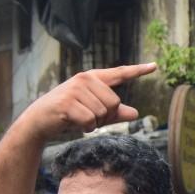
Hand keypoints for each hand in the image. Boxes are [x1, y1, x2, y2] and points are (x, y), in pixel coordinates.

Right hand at [16, 63, 155, 144]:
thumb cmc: (68, 114)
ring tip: (78, 118)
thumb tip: (136, 113)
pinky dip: (85, 127)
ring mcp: (76, 89)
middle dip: (104, 117)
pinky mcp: (68, 102)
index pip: (119, 73)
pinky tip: (72, 123)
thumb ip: (115, 113)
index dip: (138, 71)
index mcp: (93, 78)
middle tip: (87, 116)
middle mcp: (85, 79)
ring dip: (93, 123)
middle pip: (114, 104)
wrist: (40, 120)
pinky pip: (91, 121)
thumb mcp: (94, 113)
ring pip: (103, 113)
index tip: (154, 66)